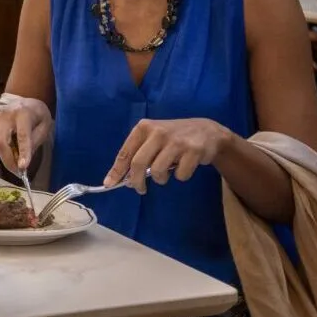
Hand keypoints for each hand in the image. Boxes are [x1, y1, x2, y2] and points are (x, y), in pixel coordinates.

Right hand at [0, 97, 51, 174]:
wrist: (28, 102)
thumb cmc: (38, 116)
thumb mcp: (44, 127)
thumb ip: (34, 142)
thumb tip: (23, 161)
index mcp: (23, 113)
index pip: (22, 136)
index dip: (22, 152)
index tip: (23, 168)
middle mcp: (6, 114)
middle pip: (2, 141)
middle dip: (8, 160)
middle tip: (18, 172)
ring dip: (5, 158)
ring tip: (17, 162)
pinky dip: (1, 152)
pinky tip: (11, 152)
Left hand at [104, 117, 228, 191]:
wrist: (206, 131)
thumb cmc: (173, 137)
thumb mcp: (153, 138)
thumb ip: (139, 153)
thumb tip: (123, 178)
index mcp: (144, 127)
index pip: (126, 152)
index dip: (117, 170)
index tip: (109, 184)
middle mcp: (158, 132)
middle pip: (138, 163)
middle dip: (136, 181)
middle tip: (140, 189)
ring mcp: (176, 141)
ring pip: (158, 171)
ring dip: (161, 179)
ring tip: (166, 173)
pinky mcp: (193, 151)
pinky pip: (180, 175)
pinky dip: (180, 176)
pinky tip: (184, 166)